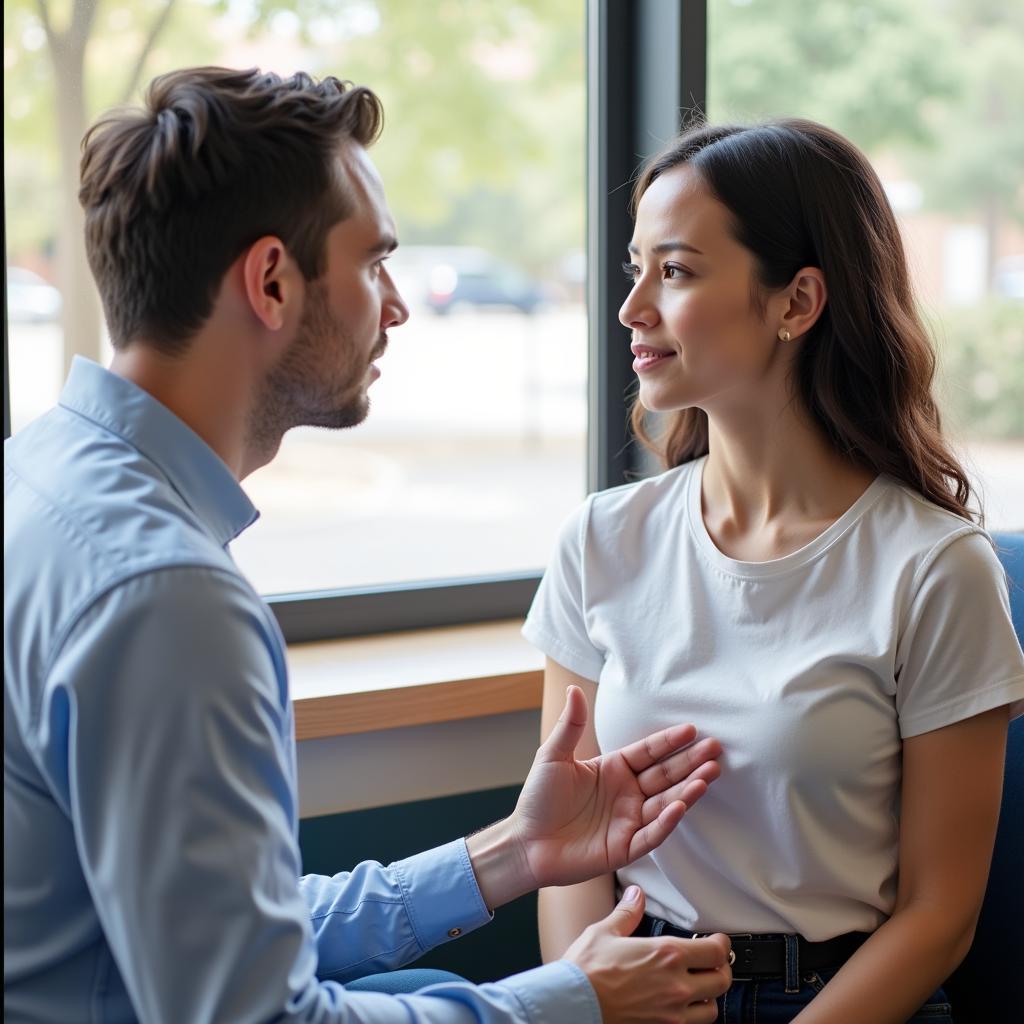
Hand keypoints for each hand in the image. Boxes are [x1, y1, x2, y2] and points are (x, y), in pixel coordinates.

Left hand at [513, 685, 720, 888]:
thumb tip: (574, 689)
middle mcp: (626, 794)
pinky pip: (652, 833)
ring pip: (666, 803)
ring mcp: (628, 821)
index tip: (692, 729)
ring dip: (688, 790)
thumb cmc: (537, 799)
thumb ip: (570, 725)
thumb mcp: (553, 756)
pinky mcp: (625, 848)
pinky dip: (668, 821)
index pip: (648, 752)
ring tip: (709, 774)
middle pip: (665, 775)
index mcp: (612, 769)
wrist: (525, 843)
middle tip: (715, 750)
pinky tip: (682, 805)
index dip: (670, 741)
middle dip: (690, 762)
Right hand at [564, 886, 730, 1022]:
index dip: (722, 944)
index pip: (715, 951)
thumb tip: (636, 894)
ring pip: (711, 1010)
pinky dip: (690, 1017)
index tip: (718, 941)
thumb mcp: (604, 932)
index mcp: (666, 955)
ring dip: (708, 997)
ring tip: (697, 988)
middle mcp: (675, 986)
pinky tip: (678, 1007)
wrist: (570, 1005)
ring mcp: (670, 1014)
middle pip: (722, 981)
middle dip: (721, 969)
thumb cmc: (584, 971)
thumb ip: (627, 912)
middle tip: (713, 963)